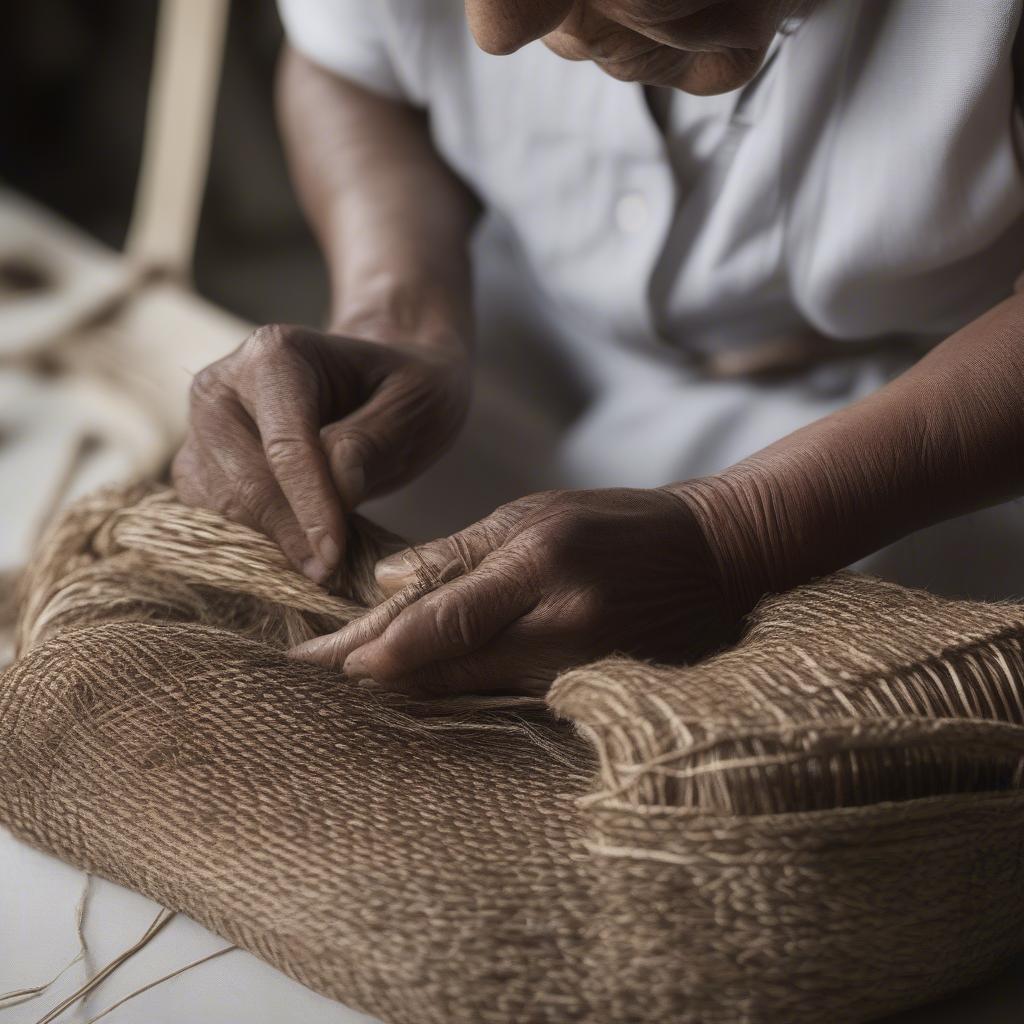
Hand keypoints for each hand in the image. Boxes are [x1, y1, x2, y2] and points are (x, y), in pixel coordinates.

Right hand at [172, 323, 469, 582]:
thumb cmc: (400, 389)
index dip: (310, 507)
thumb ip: (374, 442)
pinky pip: (208, 520)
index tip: (334, 556)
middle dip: (290, 532)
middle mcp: (222, 385)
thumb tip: (339, 491)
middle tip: (334, 567)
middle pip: (244, 481)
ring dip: (272, 542)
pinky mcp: (197, 465)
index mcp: (275, 354)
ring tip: (324, 556)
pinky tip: (297, 548)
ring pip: (220, 506)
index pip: (285, 445)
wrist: (377, 384)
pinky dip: (251, 542)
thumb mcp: (415, 402)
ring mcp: (200, 427)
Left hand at [289, 486, 732, 695]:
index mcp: (537, 565)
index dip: (378, 646)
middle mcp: (558, 623)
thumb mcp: (537, 513)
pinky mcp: (593, 687)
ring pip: (474, 689)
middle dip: (381, 674)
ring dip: (415, 689)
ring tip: (357, 689)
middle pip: (448, 666)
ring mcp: (579, 664)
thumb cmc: (616, 524)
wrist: (711, 558)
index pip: (441, 619)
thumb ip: (461, 552)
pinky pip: (511, 697)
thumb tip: (388, 585)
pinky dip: (464, 694)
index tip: (322, 662)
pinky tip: (429, 694)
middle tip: (316, 680)